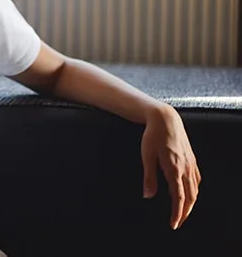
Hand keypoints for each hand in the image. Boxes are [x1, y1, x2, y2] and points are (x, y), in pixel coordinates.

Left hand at [141, 105, 200, 228]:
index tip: (173, 224)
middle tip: (178, 223)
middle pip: (190, 197)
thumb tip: (148, 196)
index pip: (179, 197)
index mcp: (174, 169)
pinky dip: (194, 190)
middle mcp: (186, 168)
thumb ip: (148, 177)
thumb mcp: (146, 156)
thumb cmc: (153, 136)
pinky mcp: (192, 159)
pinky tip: (189, 193)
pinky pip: (196, 179)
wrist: (166, 119)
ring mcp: (191, 163)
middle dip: (185, 212)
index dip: (177, 213)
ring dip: (190, 203)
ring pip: (195, 189)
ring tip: (182, 212)